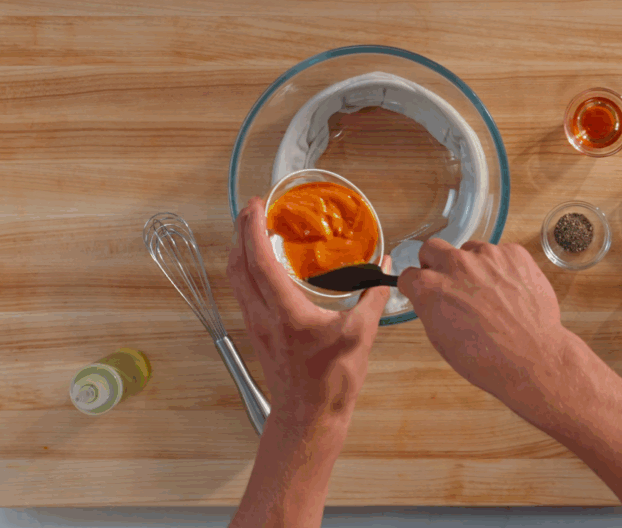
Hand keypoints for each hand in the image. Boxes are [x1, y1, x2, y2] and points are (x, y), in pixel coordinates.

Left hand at [227, 197, 389, 432]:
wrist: (310, 417)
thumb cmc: (332, 381)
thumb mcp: (361, 334)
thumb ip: (374, 297)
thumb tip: (385, 265)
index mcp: (286, 313)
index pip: (260, 261)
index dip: (254, 229)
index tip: (257, 204)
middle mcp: (263, 316)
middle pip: (238, 264)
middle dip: (241, 230)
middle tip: (254, 206)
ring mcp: (256, 324)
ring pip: (236, 278)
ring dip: (240, 248)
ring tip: (255, 227)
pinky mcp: (258, 332)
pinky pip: (243, 290)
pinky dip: (246, 268)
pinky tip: (263, 263)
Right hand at [397, 239, 574, 409]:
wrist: (531, 357)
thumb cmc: (486, 358)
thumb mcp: (442, 340)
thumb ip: (431, 309)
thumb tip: (431, 298)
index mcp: (430, 288)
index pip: (409, 275)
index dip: (416, 285)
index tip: (424, 290)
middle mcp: (455, 264)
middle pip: (432, 248)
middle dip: (436, 263)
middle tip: (450, 282)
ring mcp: (486, 255)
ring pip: (470, 249)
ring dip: (473, 265)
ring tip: (490, 292)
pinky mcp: (514, 253)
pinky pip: (500, 253)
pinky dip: (502, 268)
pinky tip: (510, 291)